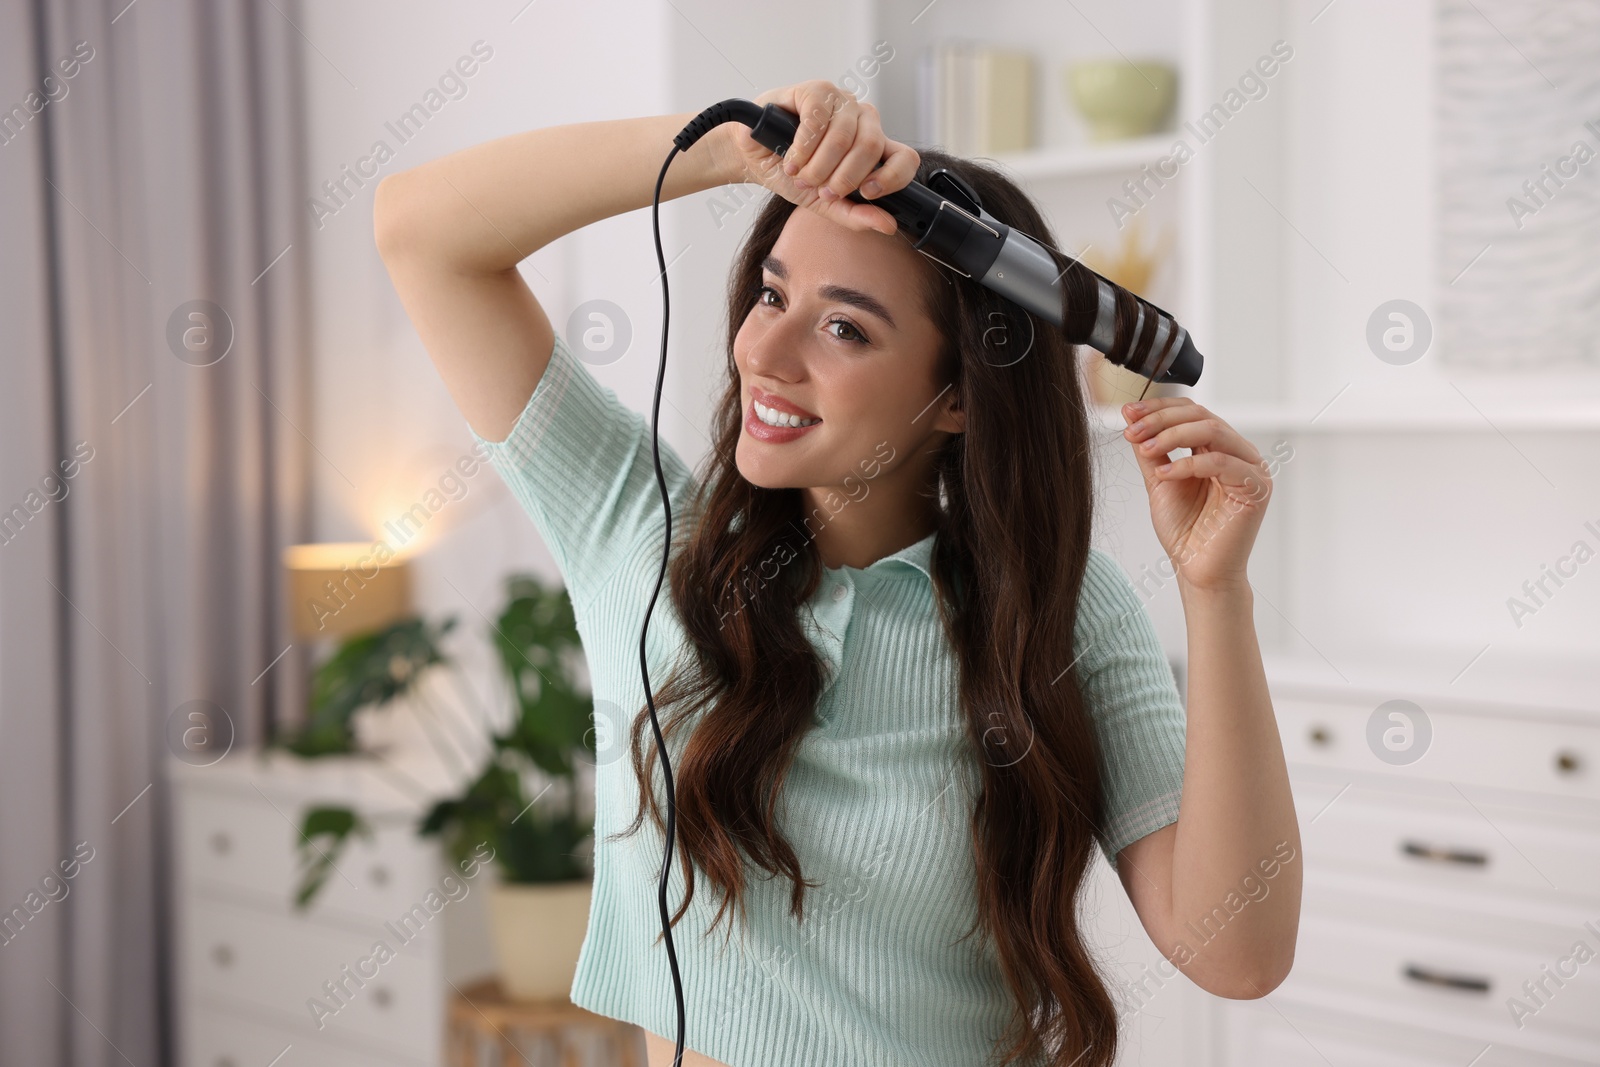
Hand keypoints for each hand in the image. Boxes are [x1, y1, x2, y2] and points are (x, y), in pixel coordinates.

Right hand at [720, 80, 918, 236]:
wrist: (755, 159)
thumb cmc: (791, 175)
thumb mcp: (825, 203)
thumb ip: (855, 215)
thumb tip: (889, 225)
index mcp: (873, 147)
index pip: (904, 158)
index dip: (892, 178)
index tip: (867, 193)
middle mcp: (863, 121)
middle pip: (871, 147)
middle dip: (841, 177)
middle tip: (819, 188)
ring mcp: (841, 102)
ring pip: (844, 136)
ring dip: (817, 165)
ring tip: (799, 174)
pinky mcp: (817, 91)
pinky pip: (817, 120)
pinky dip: (802, 147)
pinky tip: (791, 158)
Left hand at [1121, 398, 1271, 592]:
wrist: (1196, 569)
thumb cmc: (1183, 529)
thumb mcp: (1159, 479)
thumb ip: (1150, 448)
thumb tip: (1130, 414)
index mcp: (1219, 448)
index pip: (1192, 412)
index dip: (1160, 408)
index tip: (1128, 413)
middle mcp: (1239, 454)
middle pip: (1202, 416)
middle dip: (1161, 420)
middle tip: (1132, 431)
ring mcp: (1251, 469)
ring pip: (1213, 431)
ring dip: (1172, 435)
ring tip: (1145, 448)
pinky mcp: (1256, 488)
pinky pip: (1221, 462)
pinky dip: (1188, 464)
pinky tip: (1164, 473)